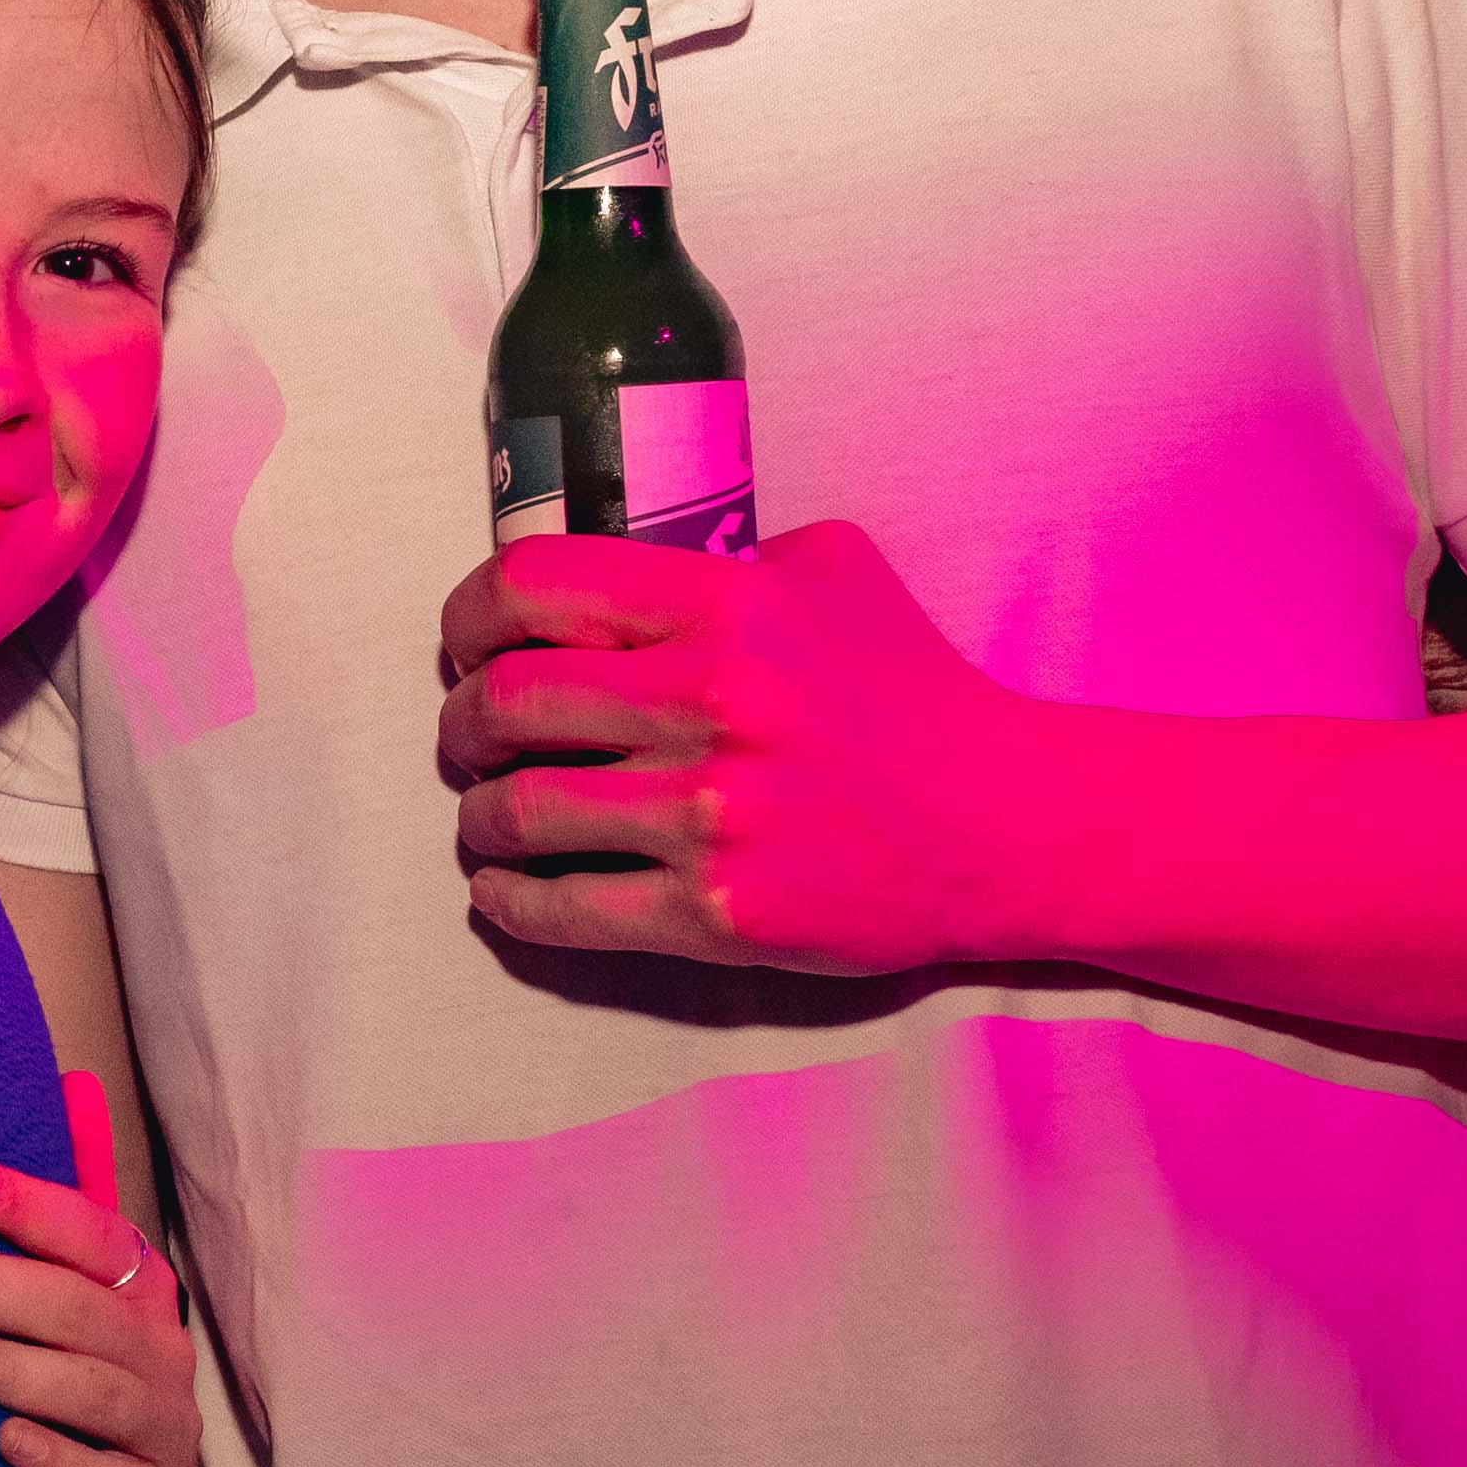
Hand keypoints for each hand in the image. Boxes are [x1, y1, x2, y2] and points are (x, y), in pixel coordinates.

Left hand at [0, 1160, 201, 1466]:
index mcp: (138, 1293)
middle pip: (77, 1310)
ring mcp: (166, 1429)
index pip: (93, 1237)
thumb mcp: (67, 1325)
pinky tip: (8, 1442)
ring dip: (8, 1367)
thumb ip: (21, 1276)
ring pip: (93, 1392)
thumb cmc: (81, 1391)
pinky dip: (63, 1462)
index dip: (33, 1208)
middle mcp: (160, 1352)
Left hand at [436, 520, 1055, 972]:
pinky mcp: (718, 912)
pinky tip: (504, 892)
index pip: (535, 586)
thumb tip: (615, 568)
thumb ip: (725, 554)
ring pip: (519, 812)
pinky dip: (510, 901)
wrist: (1007, 825)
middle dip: (459, 725)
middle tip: (466, 740)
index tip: (466, 645)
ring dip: (479, 817)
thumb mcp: (834, 573)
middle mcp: (711, 702)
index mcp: (727, 606)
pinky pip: (564, 907)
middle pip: (506, 702)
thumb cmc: (916, 693)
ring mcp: (712, 814)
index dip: (469, 616)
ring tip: (488, 818)